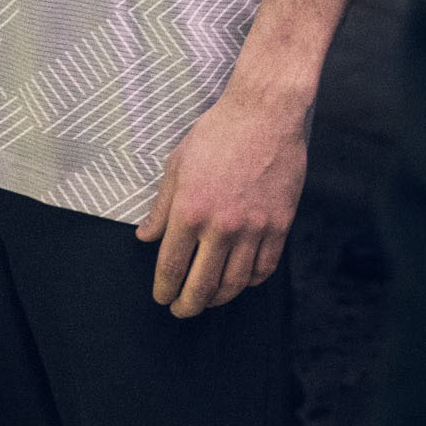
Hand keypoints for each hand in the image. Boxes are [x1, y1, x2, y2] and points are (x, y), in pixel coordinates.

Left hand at [138, 77, 309, 316]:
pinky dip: (251, 282)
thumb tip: (145, 236)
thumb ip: (161, 207)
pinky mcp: (280, 225)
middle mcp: (222, 226)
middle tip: (181, 310)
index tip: (161, 298)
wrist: (265, 114)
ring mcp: (254, 228)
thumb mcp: (178, 164)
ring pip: (236, 282)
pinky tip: (241, 281)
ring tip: (209, 300)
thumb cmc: (218, 133)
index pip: (172, 265)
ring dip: (219, 298)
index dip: (164, 289)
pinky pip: (265, 267)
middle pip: (203, 284)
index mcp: (191, 210)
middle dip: (188, 305)